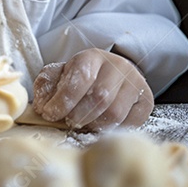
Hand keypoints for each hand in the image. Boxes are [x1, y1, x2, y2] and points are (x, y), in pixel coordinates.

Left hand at [31, 49, 153, 130]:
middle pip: (99, 97)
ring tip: (83, 123)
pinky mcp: (146, 102)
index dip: (63, 100)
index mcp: (93, 57)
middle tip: (67, 122)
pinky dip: (112, 130)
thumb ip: (47, 85)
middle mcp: (118, 67)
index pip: (81, 78)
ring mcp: (135, 84)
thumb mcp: (62, 74)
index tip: (49, 114)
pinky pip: (129, 124)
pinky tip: (101, 125)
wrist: (112, 75)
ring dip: (93, 124)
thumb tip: (41, 106)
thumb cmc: (83, 78)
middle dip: (77, 115)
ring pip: (114, 113)